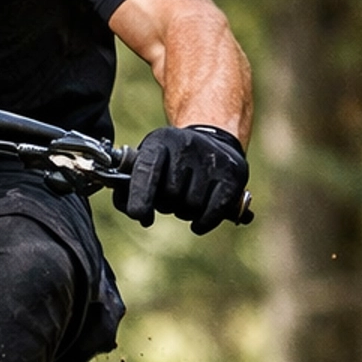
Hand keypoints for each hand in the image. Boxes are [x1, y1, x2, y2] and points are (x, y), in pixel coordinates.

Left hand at [115, 123, 248, 233]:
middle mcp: (186, 145)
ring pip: (191, 206)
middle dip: (166, 205)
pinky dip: (203, 222)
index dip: (140, 197)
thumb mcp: (146, 163)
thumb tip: (135, 213)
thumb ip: (128, 189)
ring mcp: (212, 158)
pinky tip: (199, 219)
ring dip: (185, 212)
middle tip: (171, 197)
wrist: (213, 139)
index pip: (147, 171)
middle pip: (170, 196)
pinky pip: (213, 212)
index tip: (140, 215)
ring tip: (187, 198)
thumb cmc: (170, 161)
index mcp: (159, 141)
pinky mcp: (233, 173)